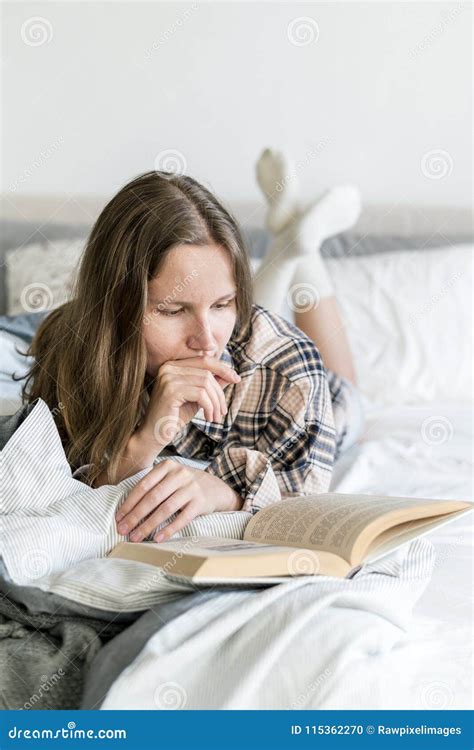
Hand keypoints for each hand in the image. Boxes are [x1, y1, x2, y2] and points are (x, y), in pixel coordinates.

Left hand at [115, 459, 243, 541]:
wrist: (216, 488)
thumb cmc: (185, 485)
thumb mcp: (170, 477)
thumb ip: (152, 486)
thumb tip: (126, 509)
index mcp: (167, 466)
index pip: (143, 485)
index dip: (129, 503)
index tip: (118, 517)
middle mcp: (179, 474)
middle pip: (152, 498)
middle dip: (135, 516)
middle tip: (123, 530)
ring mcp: (191, 488)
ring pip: (165, 509)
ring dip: (148, 525)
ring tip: (136, 537)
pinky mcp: (201, 503)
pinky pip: (182, 518)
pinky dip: (169, 529)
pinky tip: (158, 539)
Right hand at [138, 355, 240, 449]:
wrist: (154, 436)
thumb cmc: (174, 417)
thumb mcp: (196, 399)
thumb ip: (211, 386)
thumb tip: (231, 376)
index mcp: (172, 366)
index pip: (204, 360)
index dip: (222, 368)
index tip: (236, 379)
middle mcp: (168, 367)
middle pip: (207, 371)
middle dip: (219, 392)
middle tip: (223, 411)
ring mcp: (168, 378)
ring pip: (206, 382)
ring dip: (216, 402)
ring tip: (216, 417)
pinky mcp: (170, 391)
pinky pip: (201, 394)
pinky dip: (209, 407)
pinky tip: (208, 418)